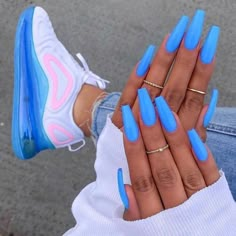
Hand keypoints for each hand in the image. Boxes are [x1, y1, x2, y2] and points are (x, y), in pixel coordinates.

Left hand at [112, 10, 219, 140]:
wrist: (126, 154)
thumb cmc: (158, 146)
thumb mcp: (182, 144)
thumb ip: (196, 128)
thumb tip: (210, 103)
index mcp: (177, 131)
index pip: (193, 99)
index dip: (201, 74)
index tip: (208, 48)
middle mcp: (158, 124)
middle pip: (174, 89)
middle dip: (185, 59)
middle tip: (195, 31)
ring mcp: (137, 120)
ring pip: (152, 88)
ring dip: (164, 60)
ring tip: (176, 35)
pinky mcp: (120, 117)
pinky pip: (127, 94)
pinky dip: (137, 75)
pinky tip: (147, 54)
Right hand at [119, 90, 219, 219]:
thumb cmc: (167, 229)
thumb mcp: (144, 227)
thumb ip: (135, 210)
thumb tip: (123, 185)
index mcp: (155, 216)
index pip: (141, 178)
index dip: (133, 150)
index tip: (128, 124)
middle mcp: (177, 208)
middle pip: (160, 167)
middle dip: (151, 134)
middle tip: (146, 105)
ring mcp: (198, 200)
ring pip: (183, 165)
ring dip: (173, 136)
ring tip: (163, 108)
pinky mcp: (215, 194)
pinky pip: (208, 172)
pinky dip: (200, 152)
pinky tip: (191, 131)